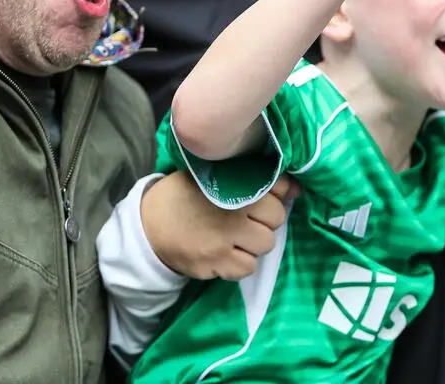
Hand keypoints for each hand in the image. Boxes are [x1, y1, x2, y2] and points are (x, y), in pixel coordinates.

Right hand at [141, 172, 297, 279]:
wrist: (149, 223)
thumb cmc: (185, 194)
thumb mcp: (215, 176)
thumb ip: (254, 179)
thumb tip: (295, 189)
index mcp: (233, 188)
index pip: (277, 195)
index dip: (273, 199)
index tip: (261, 201)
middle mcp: (232, 216)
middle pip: (276, 221)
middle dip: (266, 221)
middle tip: (248, 220)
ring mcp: (223, 243)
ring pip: (265, 247)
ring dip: (255, 243)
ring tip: (237, 237)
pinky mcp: (214, 265)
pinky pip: (246, 269)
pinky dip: (241, 263)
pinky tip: (227, 253)